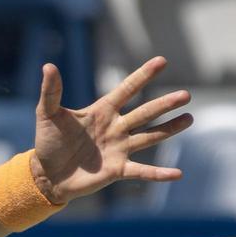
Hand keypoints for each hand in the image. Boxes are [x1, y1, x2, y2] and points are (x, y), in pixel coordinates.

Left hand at [31, 56, 192, 204]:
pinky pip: (142, 171)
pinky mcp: (117, 170)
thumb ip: (51, 92)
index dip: (143, 76)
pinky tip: (177, 173)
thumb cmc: (48, 142)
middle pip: (144, 112)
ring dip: (169, 129)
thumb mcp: (47, 114)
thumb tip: (48, 66)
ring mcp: (119, 148)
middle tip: (186, 95)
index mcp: (102, 111)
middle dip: (164, 104)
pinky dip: (159, 173)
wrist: (46, 174)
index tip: (162, 61)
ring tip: (189, 118)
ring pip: (149, 136)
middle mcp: (115, 128)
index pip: (127, 89)